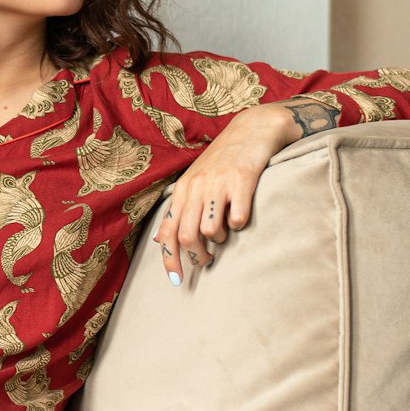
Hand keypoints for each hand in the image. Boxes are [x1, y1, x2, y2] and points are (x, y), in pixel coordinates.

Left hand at [153, 104, 293, 284]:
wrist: (251, 129)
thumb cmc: (222, 161)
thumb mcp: (193, 182)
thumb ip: (178, 210)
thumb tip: (158, 241)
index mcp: (182, 191)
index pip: (167, 232)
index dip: (170, 261)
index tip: (177, 282)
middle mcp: (196, 187)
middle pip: (186, 237)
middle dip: (197, 256)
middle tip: (208, 260)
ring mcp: (218, 184)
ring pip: (210, 231)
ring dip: (220, 240)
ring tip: (226, 232)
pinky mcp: (242, 180)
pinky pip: (237, 218)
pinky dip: (239, 226)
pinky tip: (242, 217)